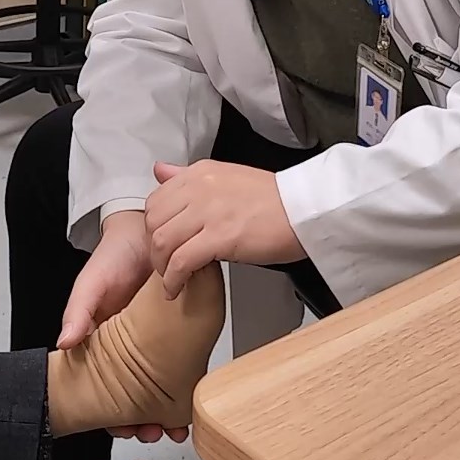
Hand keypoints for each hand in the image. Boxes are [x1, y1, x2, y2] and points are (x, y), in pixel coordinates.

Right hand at [58, 212, 187, 445]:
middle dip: (143, 418)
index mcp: (104, 342)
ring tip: (177, 425)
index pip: (103, 388)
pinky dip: (187, 380)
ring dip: (167, 406)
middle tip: (155, 433)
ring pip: (160, 384)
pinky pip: (184, 360)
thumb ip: (78, 312)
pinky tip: (193, 395)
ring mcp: (155, 340)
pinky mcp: (180, 328)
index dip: (111, 413)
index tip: (122, 429)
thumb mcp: (90, 283)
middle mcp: (128, 346)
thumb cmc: (113, 256)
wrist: (148, 229)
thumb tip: (64, 343)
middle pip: (134, 393)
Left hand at [145, 159, 304, 297]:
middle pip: (153, 221)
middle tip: (163, 266)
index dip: (153, 227)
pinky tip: (177, 289)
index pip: (156, 200)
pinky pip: (181, 261)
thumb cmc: (274, 199)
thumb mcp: (225, 176)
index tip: (161, 244)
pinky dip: (173, 279)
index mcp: (200, 173)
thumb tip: (160, 170)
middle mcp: (200, 188)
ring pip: (163, 241)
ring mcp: (208, 212)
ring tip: (171, 280)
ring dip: (161, 267)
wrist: (306, 210)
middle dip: (153, 249)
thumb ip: (188, 176)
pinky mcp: (220, 237)